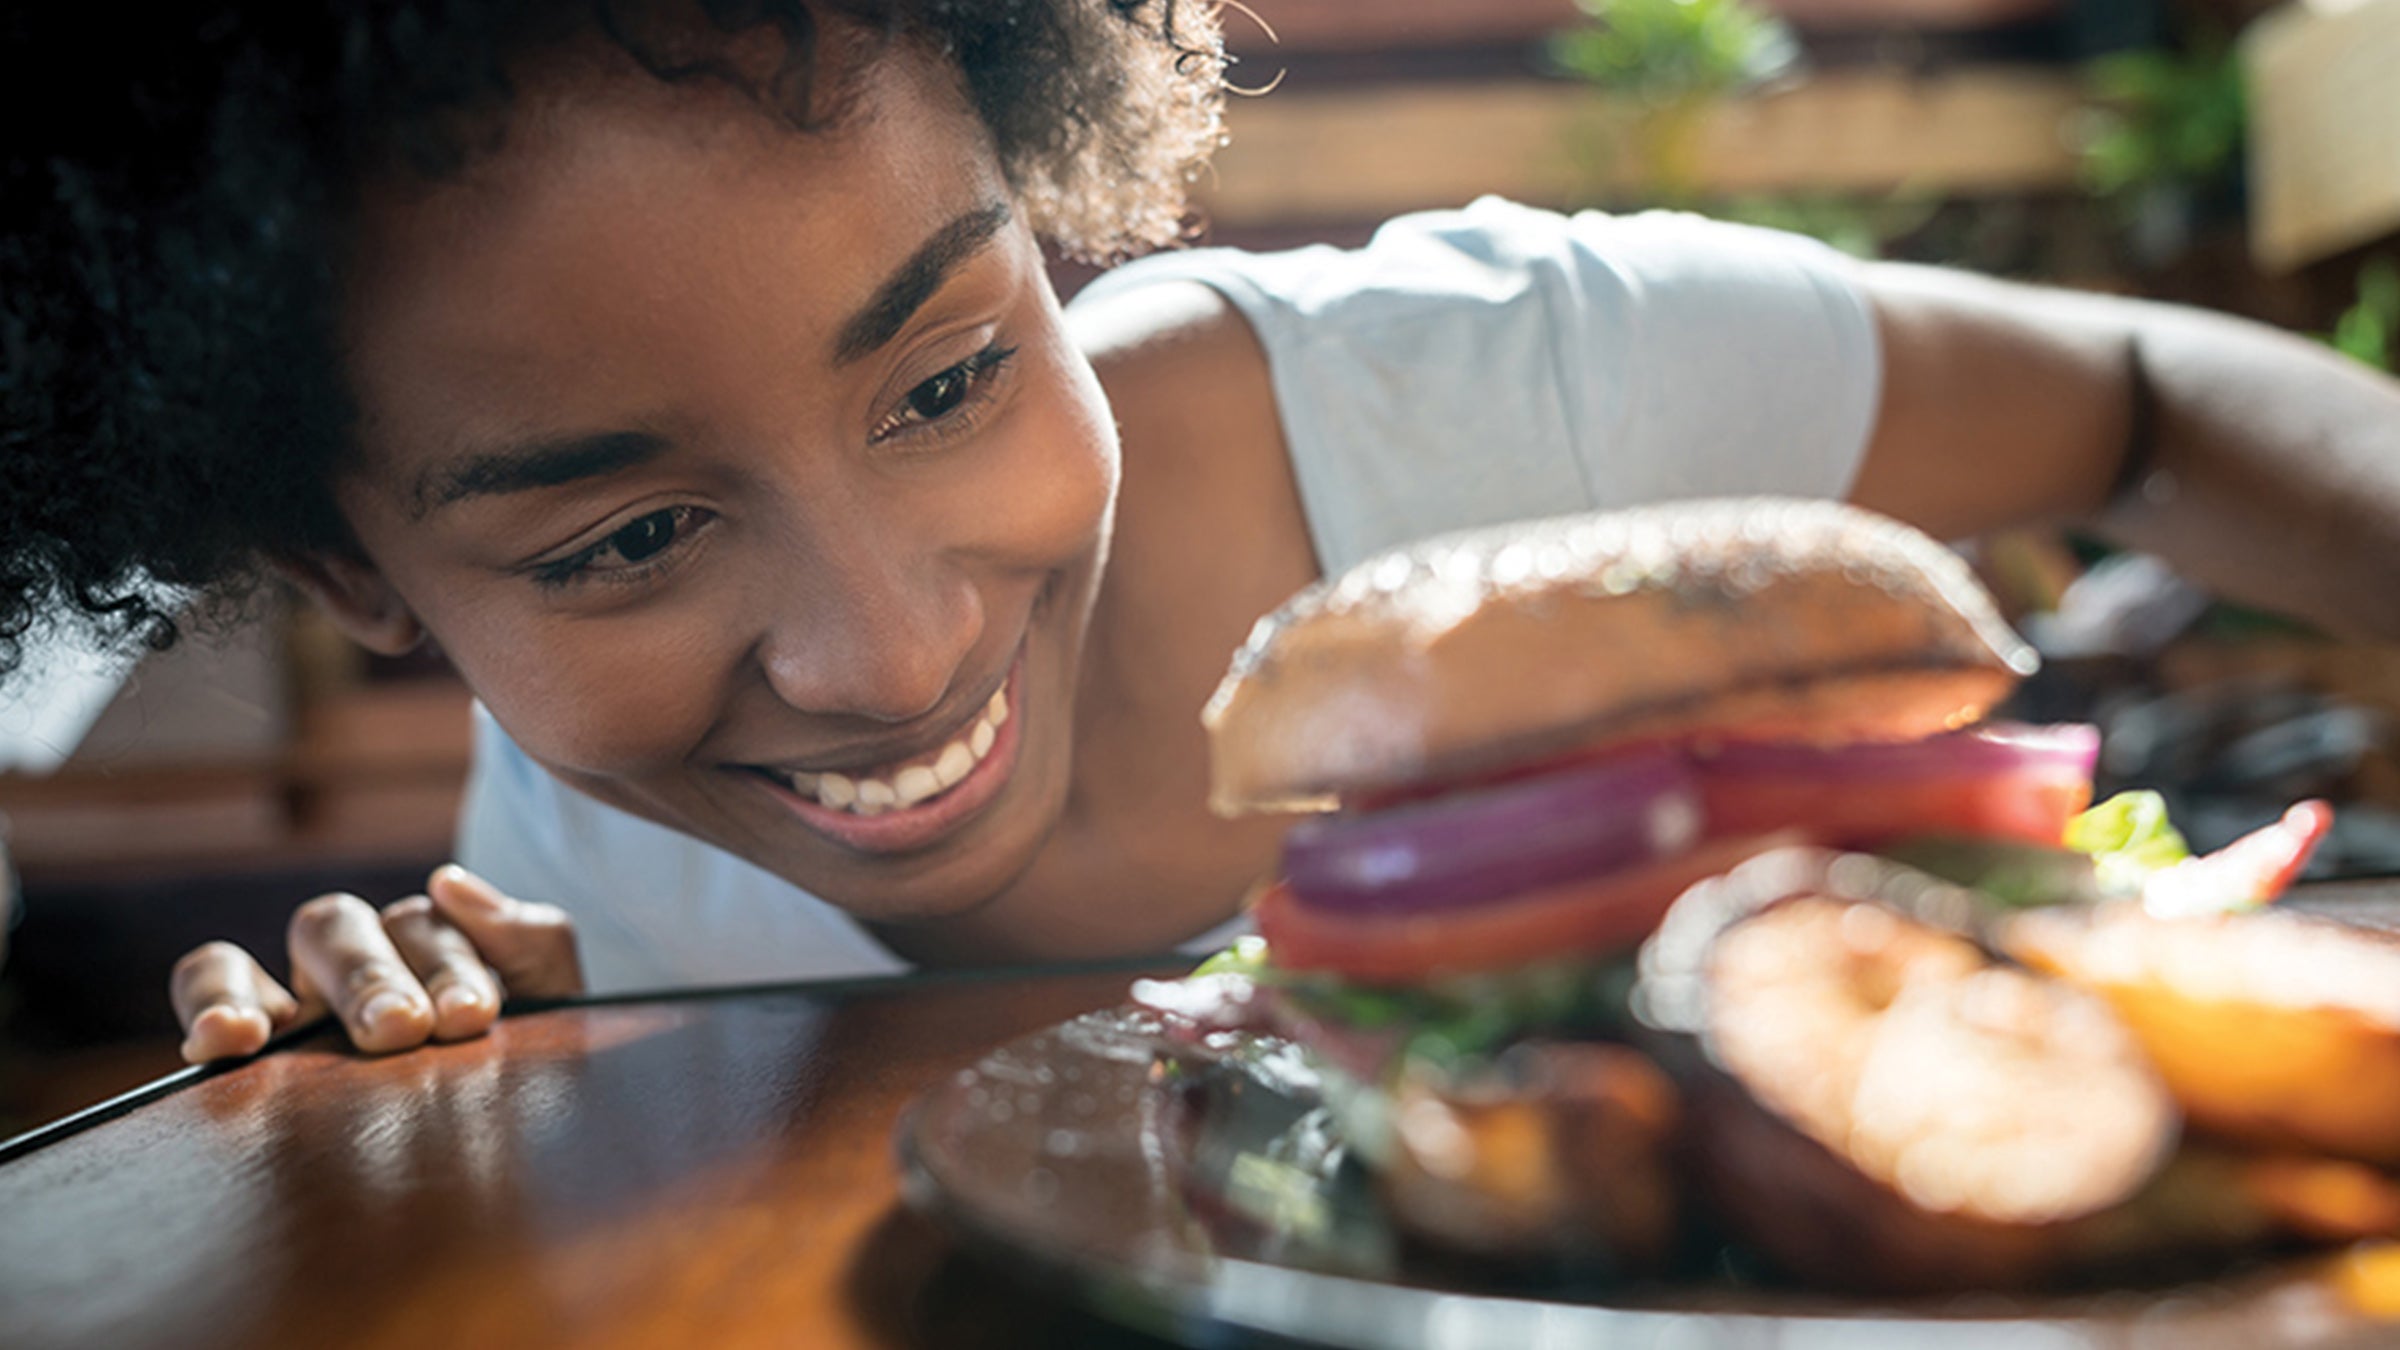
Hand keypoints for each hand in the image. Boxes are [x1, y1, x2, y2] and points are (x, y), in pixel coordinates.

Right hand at [169, 865, 582, 1063]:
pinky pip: (206, 1006)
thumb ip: (529, 943)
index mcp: (424, 948)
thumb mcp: (551, 1009)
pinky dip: (204, 1009)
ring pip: (242, 959)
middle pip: (334, 926)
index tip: (472, 1016)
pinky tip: (212, 1045)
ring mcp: (297, 1010)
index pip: (420, 924)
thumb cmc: (530, 1069)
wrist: (518, 1156)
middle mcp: (353, 969)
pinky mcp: (251, 1063)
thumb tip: (449, 881)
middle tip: (399, 1030)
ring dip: (247, 988)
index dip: (446, 963)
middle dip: (366, 977)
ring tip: (248, 1036)